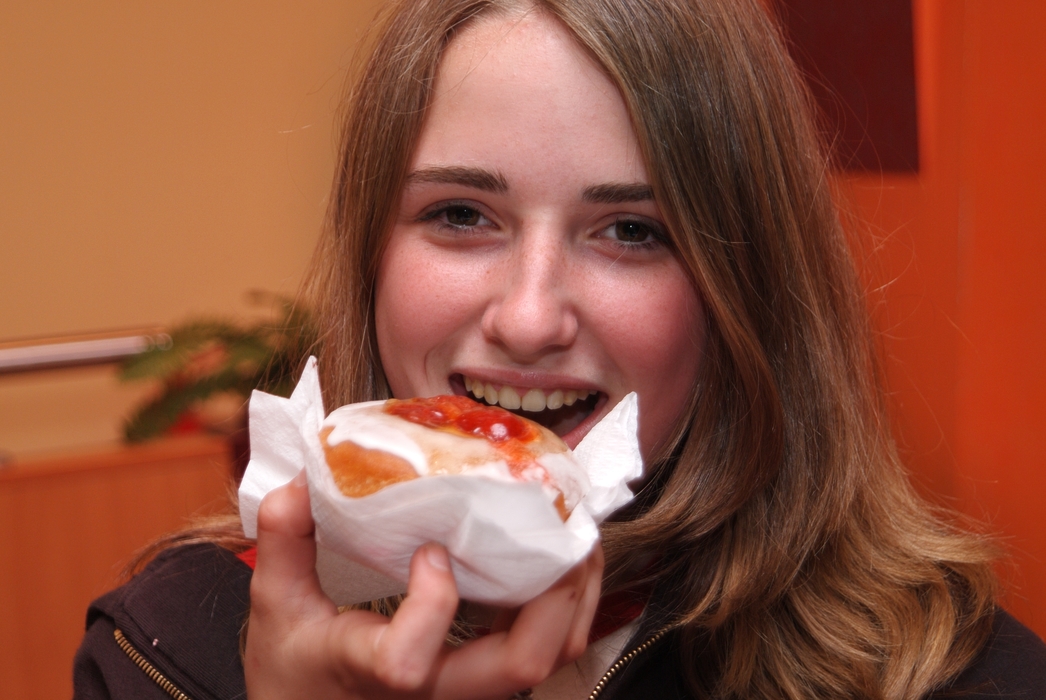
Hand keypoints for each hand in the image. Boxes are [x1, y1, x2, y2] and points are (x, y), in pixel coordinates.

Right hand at [244, 471, 603, 699]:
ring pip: (547, 661)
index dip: (431, 605)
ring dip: (573, 597)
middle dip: (555, 593)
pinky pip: (545, 650)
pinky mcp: (487, 679)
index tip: (430, 550)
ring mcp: (468, 690)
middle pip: (518, 666)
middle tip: (560, 529)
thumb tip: (299, 483)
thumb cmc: (296, 668)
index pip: (407, 663)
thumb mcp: (275, 606)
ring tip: (574, 536)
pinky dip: (565, 605)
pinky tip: (557, 559)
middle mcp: (434, 693)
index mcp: (369, 673)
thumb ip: (284, 543)